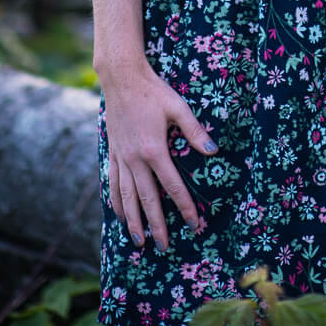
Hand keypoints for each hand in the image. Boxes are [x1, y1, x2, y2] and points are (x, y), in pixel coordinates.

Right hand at [103, 64, 217, 248]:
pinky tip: (120, 216)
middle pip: (147, 199)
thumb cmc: (153, 91)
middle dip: (156, 225)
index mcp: (154, 150)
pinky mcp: (112, 153)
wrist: (121, 79)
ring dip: (133, 221)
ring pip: (126, 197)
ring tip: (139, 241)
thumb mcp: (178, 107)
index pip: (172, 186)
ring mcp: (121, 157)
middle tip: (163, 246)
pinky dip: (116, 203)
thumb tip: (213, 151)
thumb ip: (195, 131)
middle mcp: (135, 159)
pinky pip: (112, 184)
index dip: (185, 206)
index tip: (194, 224)